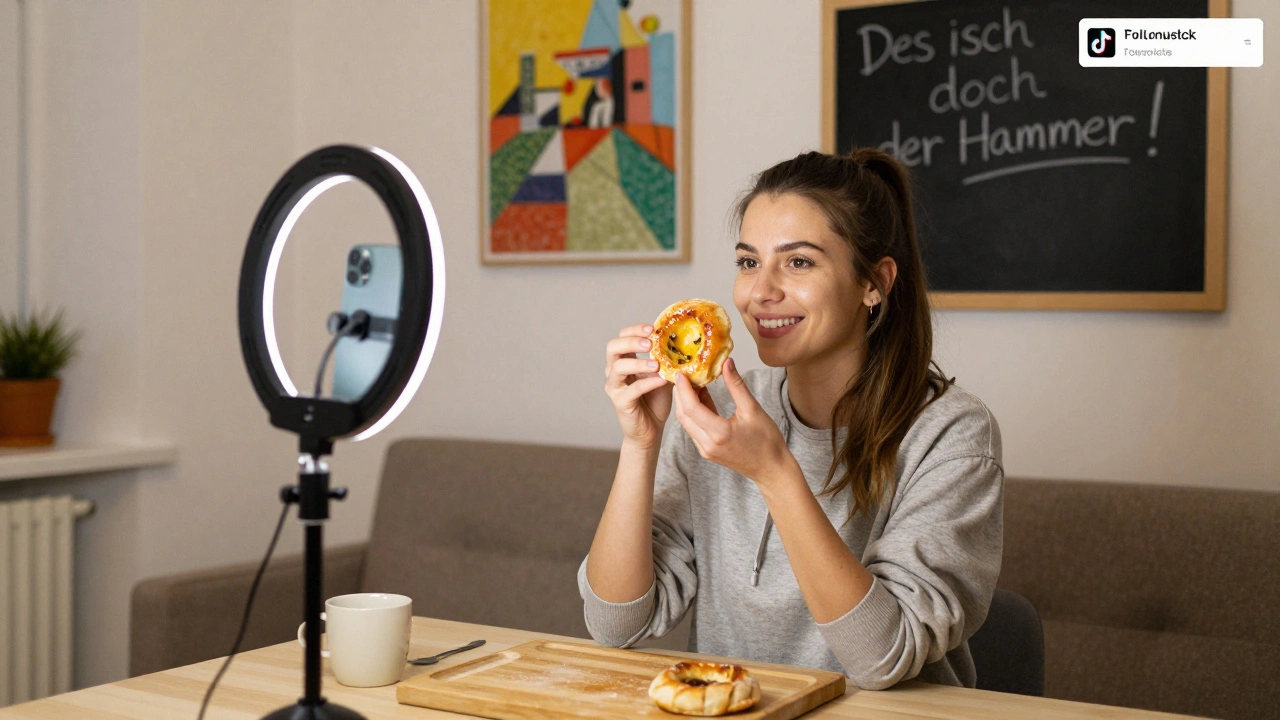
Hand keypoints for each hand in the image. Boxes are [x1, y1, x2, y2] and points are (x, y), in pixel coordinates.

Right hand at [604, 323, 671, 449]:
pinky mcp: (620, 402)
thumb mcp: (662, 373)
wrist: (651, 429)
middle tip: (650, 343)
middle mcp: (614, 371)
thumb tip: (683, 341)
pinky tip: (662, 380)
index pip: (622, 337)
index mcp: (624, 360)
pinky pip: (632, 389)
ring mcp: (614, 387)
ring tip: (657, 364)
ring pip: (618, 368)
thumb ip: (666, 358)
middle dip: (631, 341)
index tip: (653, 328)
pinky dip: (648, 383)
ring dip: (638, 362)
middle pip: (612, 348)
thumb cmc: (655, 400)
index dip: (635, 330)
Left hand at [671, 358, 792, 484]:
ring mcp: (705, 450)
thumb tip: (727, 363)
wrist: (771, 468)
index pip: (692, 408)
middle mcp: (708, 444)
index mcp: (720, 433)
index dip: (684, 389)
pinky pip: (694, 429)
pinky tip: (700, 398)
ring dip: (685, 403)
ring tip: (691, 383)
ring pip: (686, 423)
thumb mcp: (753, 409)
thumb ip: (736, 385)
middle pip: (684, 415)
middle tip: (683, 374)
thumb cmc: (767, 441)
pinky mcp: (707, 451)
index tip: (681, 373)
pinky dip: (693, 413)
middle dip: (680, 394)